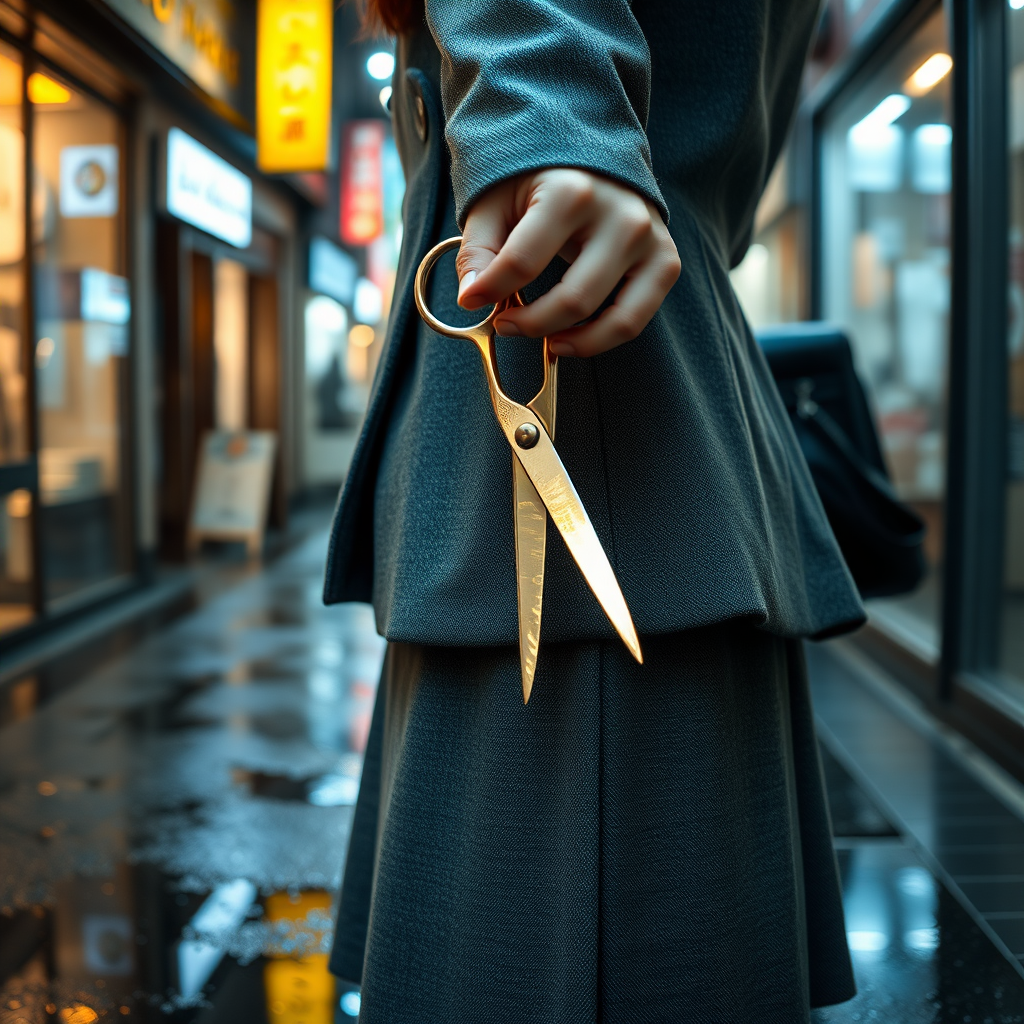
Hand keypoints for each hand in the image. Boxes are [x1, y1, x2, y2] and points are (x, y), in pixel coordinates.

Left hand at [456, 168, 679, 356]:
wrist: (594, 160)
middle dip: (529, 324)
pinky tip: (569, 338)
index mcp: (571, 191)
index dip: (489, 291)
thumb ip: (479, 248)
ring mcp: (649, 240)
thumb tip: (472, 298)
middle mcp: (620, 215)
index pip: (522, 262)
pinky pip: (634, 321)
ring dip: (567, 339)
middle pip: (571, 300)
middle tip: (505, 323)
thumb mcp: (497, 202)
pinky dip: (599, 340)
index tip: (472, 301)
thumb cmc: (539, 184)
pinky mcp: (665, 260)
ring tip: (541, 339)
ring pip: (612, 320)